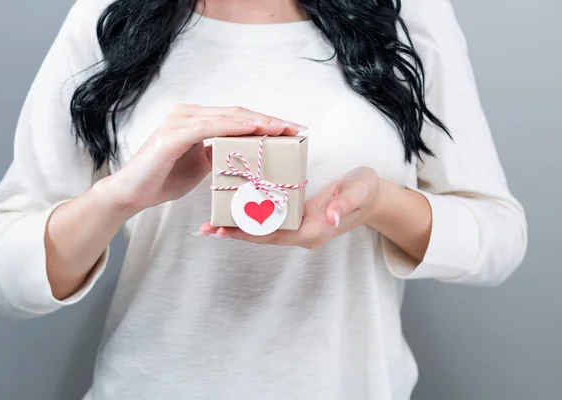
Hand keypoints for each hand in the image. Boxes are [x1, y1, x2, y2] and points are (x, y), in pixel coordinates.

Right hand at [101, 104, 305, 212]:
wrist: (132, 193)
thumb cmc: (164, 178)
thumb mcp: (200, 165)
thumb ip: (219, 153)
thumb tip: (244, 154)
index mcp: (196, 119)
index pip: (237, 117)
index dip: (265, 122)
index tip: (291, 130)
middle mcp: (188, 114)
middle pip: (237, 113)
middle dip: (269, 120)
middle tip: (296, 128)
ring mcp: (180, 121)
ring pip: (227, 117)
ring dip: (257, 122)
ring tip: (282, 129)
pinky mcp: (172, 135)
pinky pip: (209, 128)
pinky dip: (233, 127)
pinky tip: (253, 130)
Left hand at [198, 167, 381, 248]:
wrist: (373, 198)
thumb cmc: (365, 191)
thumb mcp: (358, 192)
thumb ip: (343, 205)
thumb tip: (328, 217)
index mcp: (313, 230)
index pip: (274, 235)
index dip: (247, 233)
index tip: (223, 231)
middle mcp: (302, 233)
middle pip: (262, 237)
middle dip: (234, 233)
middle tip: (205, 229)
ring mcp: (299, 228)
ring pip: (263, 231)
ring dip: (237, 228)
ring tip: (210, 224)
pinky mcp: (297, 218)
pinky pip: (269, 222)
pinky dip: (249, 219)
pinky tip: (233, 212)